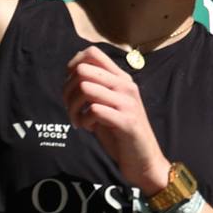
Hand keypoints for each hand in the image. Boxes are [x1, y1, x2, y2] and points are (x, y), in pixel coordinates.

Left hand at [62, 48, 171, 194]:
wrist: (144, 160)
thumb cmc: (120, 133)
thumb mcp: (107, 104)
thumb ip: (94, 88)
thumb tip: (70, 75)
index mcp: (121, 78)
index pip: (92, 53)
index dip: (72, 65)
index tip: (70, 86)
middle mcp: (125, 86)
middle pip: (83, 70)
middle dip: (68, 90)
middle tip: (70, 108)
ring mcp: (127, 102)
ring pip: (85, 88)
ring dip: (73, 107)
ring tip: (77, 120)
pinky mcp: (126, 121)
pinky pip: (94, 110)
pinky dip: (84, 121)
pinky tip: (88, 129)